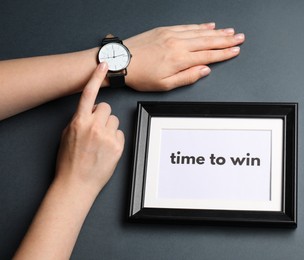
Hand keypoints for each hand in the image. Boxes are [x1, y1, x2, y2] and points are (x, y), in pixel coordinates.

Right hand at [55, 62, 124, 194]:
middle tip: (96, 129)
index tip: (105, 63)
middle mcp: (94, 127)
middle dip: (102, 115)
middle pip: (106, 107)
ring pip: (114, 120)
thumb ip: (79, 120)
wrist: (76, 183)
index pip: (89, 94)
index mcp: (79, 122)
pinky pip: (120, 134)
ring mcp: (107, 137)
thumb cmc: (69, 161)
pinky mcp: (118, 146)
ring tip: (100, 142)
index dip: (96, 76)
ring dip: (109, 128)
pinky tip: (106, 149)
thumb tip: (89, 112)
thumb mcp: (67, 135)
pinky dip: (115, 139)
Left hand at [123, 22, 244, 90]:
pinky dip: (200, 26)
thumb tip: (204, 71)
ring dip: (217, 32)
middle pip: (208, 41)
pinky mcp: (165, 30)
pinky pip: (188, 26)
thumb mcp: (165, 85)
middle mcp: (178, 44)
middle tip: (239, 38)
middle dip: (227, 40)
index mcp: (180, 59)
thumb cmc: (141, 75)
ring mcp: (172, 35)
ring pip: (200, 32)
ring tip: (230, 31)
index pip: (208, 55)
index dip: (224, 53)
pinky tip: (209, 25)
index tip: (235, 51)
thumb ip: (187, 77)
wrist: (121, 61)